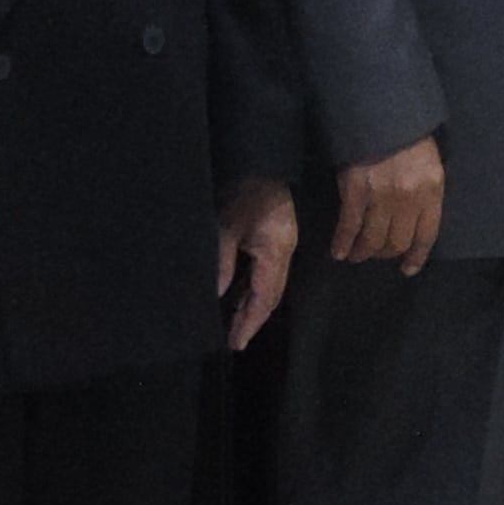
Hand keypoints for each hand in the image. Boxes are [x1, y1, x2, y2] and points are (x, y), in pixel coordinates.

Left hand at [218, 179, 299, 344]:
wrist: (259, 161)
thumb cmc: (241, 192)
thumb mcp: (225, 228)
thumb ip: (223, 263)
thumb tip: (219, 294)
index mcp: (276, 252)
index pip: (265, 298)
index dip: (250, 322)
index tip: (236, 343)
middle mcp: (284, 253)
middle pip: (271, 295)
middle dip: (252, 318)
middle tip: (234, 339)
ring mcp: (282, 245)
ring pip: (269, 284)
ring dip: (252, 304)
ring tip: (233, 323)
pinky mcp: (275, 238)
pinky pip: (265, 271)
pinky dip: (252, 287)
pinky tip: (237, 295)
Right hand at [332, 134, 447, 271]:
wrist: (380, 107)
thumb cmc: (408, 131)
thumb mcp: (429, 161)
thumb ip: (426, 190)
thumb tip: (417, 218)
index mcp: (432, 189)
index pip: (426, 234)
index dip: (416, 256)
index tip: (407, 269)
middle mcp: (409, 199)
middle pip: (397, 241)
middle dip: (386, 254)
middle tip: (376, 254)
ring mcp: (381, 196)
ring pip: (373, 240)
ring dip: (363, 253)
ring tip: (356, 256)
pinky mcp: (355, 191)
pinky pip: (350, 226)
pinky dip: (343, 243)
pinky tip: (338, 251)